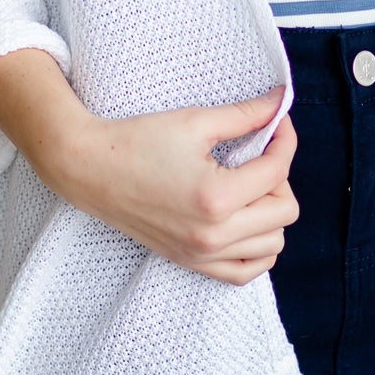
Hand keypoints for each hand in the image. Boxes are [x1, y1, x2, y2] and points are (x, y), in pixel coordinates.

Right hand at [43, 86, 299, 286]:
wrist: (90, 170)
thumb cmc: (137, 141)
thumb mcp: (195, 121)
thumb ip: (246, 115)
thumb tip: (281, 102)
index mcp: (217, 197)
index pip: (277, 171)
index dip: (284, 139)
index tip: (276, 122)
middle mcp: (213, 234)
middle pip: (285, 211)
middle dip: (279, 177)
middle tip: (258, 156)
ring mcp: (202, 254)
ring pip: (273, 245)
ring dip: (271, 213)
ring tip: (248, 187)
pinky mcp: (191, 262)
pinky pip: (246, 272)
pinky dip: (257, 249)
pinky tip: (245, 221)